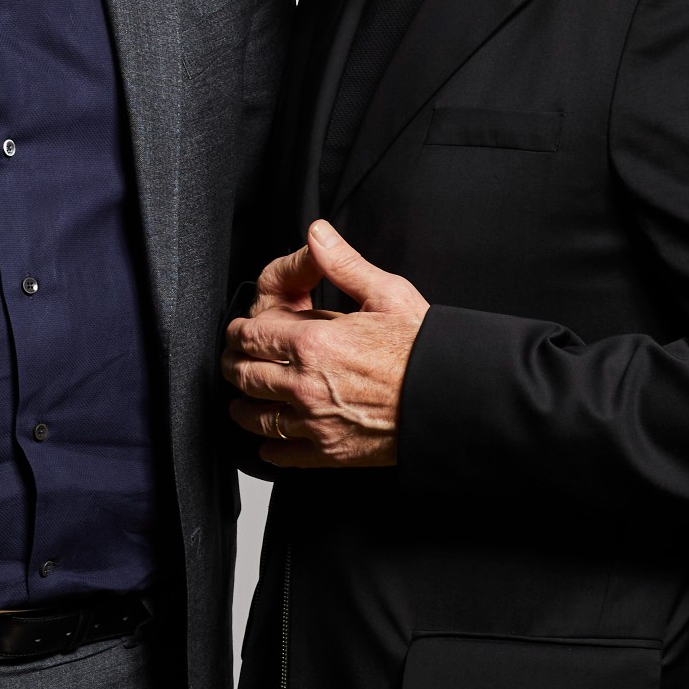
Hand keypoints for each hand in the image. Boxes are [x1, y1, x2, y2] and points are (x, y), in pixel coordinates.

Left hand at [223, 220, 425, 467]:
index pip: (250, 336)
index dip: (238, 332)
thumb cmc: (425, 349)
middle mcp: (305, 385)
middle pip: (245, 375)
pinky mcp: (329, 452)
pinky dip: (269, 446)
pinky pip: (282, 454)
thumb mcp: (388, 295)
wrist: (454, 400)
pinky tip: (269, 439)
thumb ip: (344, 264)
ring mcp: (314, 422)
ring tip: (244, 398)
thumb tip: (317, 235)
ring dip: (243, 405)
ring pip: (255, 416)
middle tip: (234, 360)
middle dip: (234, 364)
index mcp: (315, 342)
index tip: (238, 331)